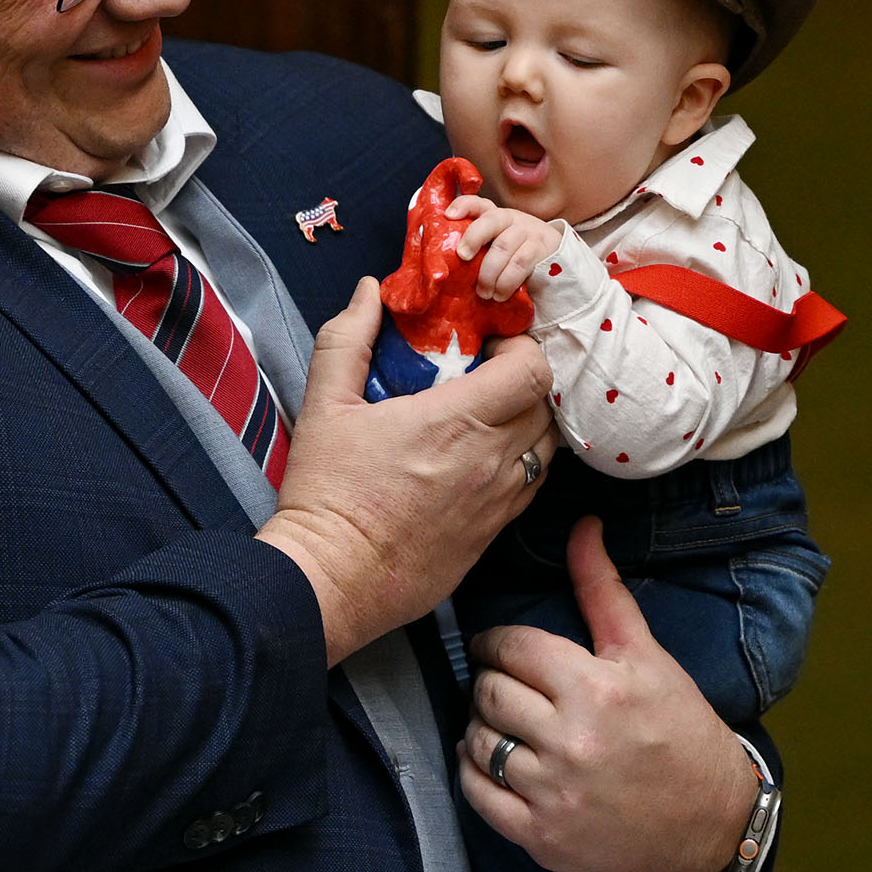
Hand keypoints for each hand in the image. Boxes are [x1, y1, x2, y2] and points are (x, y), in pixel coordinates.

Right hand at [258, 279, 556, 664]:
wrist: (332, 580)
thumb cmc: (326, 494)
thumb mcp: (324, 406)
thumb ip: (349, 339)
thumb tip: (370, 291)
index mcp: (456, 421)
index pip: (533, 368)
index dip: (518, 348)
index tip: (484, 347)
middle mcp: (491, 461)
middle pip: (546, 404)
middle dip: (523, 381)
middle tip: (485, 377)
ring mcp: (498, 502)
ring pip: (546, 447)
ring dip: (526, 423)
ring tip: (485, 419)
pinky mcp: (494, 535)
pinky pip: (531, 486)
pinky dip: (519, 464)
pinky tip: (479, 462)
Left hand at [445, 195, 563, 301]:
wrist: (555, 260)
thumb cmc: (514, 256)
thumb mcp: (495, 247)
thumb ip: (477, 250)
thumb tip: (445, 269)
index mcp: (495, 217)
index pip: (478, 204)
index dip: (463, 206)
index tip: (449, 216)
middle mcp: (511, 219)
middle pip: (491, 220)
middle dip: (473, 237)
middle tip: (462, 256)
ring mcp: (528, 231)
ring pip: (503, 247)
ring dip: (489, 273)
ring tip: (484, 293)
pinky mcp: (541, 248)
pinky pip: (520, 264)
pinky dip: (506, 282)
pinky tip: (500, 294)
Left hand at [455, 517, 757, 871]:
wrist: (710, 823)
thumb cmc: (678, 732)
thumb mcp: (646, 658)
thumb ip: (603, 591)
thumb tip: (583, 527)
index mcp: (597, 689)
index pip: (511, 648)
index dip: (498, 645)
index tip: (501, 650)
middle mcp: (572, 741)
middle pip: (488, 692)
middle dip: (489, 682)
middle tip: (504, 685)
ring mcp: (554, 793)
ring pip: (477, 741)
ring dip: (480, 727)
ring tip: (503, 723)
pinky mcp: (541, 836)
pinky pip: (477, 794)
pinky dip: (475, 773)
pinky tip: (496, 761)